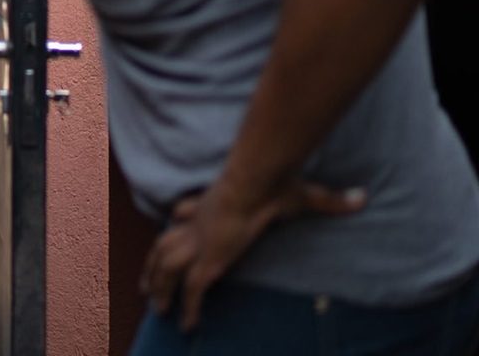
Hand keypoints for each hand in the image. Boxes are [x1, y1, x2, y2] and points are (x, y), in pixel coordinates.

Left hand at [142, 177, 365, 331]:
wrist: (257, 181)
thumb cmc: (275, 183)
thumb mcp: (304, 193)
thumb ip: (332, 199)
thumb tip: (362, 197)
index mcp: (214, 206)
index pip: (188, 211)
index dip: (182, 216)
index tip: (177, 217)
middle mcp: (200, 224)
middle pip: (167, 242)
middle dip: (155, 263)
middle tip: (146, 282)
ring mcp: (201, 242)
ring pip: (168, 266)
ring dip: (160, 285)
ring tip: (156, 307)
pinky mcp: (208, 260)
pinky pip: (193, 290)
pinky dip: (189, 308)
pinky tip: (188, 326)